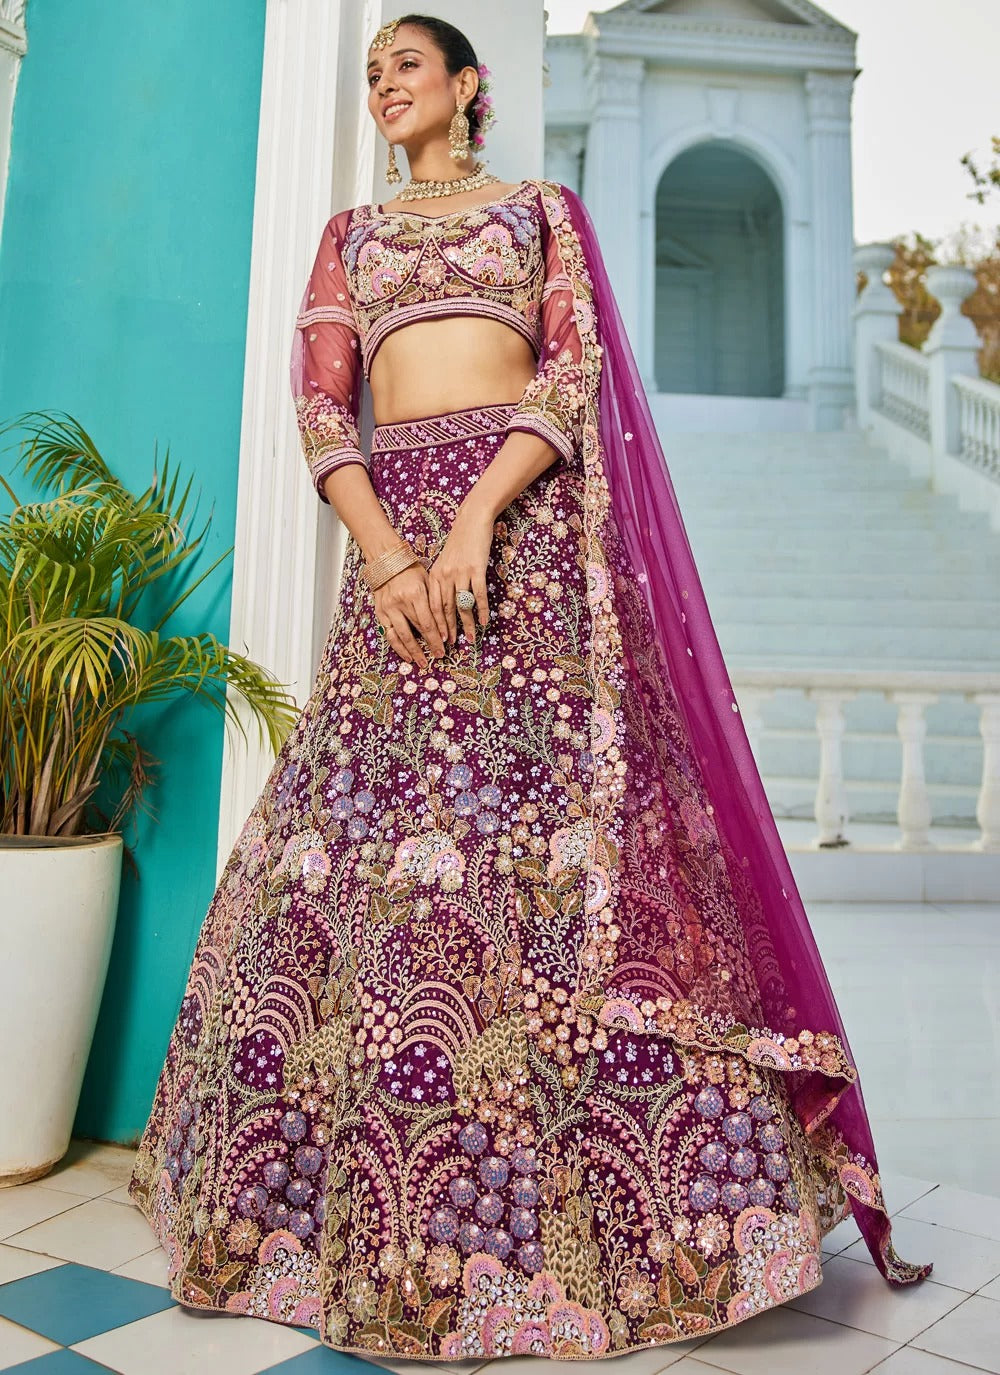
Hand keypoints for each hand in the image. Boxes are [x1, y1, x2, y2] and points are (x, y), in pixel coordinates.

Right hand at [372, 562, 447, 669]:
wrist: (386, 561)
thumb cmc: (410, 570)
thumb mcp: (427, 581)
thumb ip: (434, 602)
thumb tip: (444, 625)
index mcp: (415, 594)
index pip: (428, 622)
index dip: (436, 637)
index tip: (444, 648)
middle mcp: (400, 603)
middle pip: (416, 631)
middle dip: (428, 647)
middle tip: (437, 657)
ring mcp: (388, 609)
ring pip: (400, 636)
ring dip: (411, 651)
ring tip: (420, 662)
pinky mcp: (380, 612)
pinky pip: (389, 633)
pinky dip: (397, 646)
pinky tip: (405, 654)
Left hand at [427, 501, 494, 643]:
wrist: (471, 521)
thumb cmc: (459, 542)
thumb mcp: (444, 562)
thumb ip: (442, 581)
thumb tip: (443, 603)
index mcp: (435, 575)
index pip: (432, 606)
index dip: (435, 625)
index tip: (438, 639)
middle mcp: (445, 576)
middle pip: (445, 609)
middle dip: (448, 630)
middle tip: (450, 646)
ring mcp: (460, 573)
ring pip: (462, 605)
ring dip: (466, 624)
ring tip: (471, 639)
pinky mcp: (476, 569)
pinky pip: (479, 595)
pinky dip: (482, 610)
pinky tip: (484, 621)